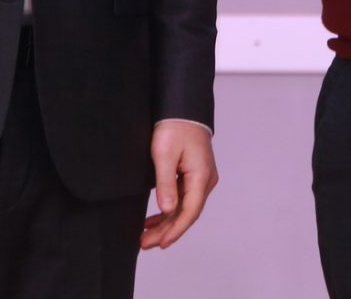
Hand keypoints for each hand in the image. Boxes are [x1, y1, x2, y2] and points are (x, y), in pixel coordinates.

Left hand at [141, 121, 217, 249]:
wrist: (182, 108)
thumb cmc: (174, 127)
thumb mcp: (164, 154)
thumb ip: (166, 184)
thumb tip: (168, 210)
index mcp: (201, 176)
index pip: (190, 212)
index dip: (175, 230)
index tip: (161, 243)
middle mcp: (205, 180)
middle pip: (187, 214)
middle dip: (166, 231)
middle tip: (145, 243)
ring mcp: (201, 178)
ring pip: (184, 208)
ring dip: (166, 223)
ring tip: (146, 235)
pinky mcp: (194, 175)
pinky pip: (183, 199)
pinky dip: (169, 211)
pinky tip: (155, 218)